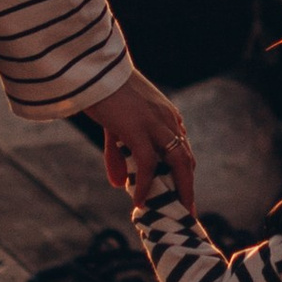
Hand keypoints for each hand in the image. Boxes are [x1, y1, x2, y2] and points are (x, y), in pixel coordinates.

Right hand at [84, 70, 194, 207]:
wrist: (93, 68)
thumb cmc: (102, 92)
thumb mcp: (115, 125)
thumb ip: (118, 155)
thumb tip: (119, 184)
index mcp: (166, 116)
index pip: (182, 150)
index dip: (184, 175)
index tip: (183, 195)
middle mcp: (167, 120)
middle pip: (186, 160)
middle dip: (188, 188)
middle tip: (188, 212)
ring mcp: (155, 124)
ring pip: (177, 164)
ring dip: (180, 190)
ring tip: (176, 213)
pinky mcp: (138, 128)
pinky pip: (148, 164)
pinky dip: (146, 185)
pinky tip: (139, 202)